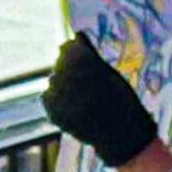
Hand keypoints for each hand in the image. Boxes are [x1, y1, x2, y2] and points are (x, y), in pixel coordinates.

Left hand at [42, 33, 156, 166]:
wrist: (120, 135)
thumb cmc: (121, 99)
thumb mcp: (108, 71)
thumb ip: (89, 55)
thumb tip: (75, 36)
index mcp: (77, 57)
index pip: (68, 46)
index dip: (80, 54)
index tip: (91, 66)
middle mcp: (61, 70)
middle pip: (60, 63)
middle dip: (72, 71)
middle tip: (91, 87)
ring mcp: (53, 91)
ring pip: (56, 81)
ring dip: (66, 87)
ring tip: (86, 101)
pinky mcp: (50, 108)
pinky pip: (51, 98)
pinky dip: (61, 102)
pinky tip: (78, 110)